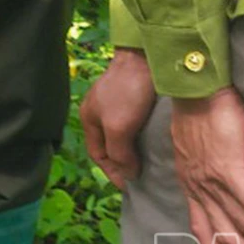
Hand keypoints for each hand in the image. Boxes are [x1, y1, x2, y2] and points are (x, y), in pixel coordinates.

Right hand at [81, 48, 155, 188]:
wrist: (146, 57)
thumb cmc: (127, 93)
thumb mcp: (118, 127)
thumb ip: (119, 154)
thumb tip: (128, 174)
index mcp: (89, 118)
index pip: (97, 155)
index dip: (111, 173)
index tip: (130, 187)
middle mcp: (99, 111)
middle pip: (109, 146)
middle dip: (122, 163)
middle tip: (141, 177)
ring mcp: (116, 103)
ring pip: (123, 135)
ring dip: (134, 150)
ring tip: (150, 162)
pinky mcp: (133, 96)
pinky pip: (135, 124)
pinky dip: (142, 136)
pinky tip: (154, 141)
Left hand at [169, 87, 243, 243]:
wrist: (193, 86)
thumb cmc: (198, 110)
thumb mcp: (194, 147)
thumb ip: (207, 168)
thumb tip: (226, 175)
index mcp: (192, 186)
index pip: (203, 231)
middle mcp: (200, 189)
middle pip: (230, 237)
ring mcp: (213, 181)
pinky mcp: (227, 168)